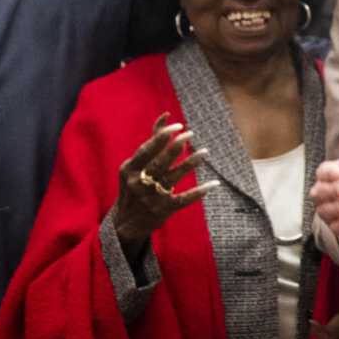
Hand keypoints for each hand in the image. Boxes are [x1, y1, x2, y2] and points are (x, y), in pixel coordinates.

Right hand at [111, 114, 212, 257]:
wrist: (125, 223)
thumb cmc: (134, 186)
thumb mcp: (134, 166)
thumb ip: (152, 143)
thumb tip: (166, 116)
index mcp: (129, 169)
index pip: (146, 150)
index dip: (161, 137)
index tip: (178, 125)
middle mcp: (139, 182)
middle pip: (160, 162)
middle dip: (176, 147)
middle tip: (190, 134)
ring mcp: (151, 197)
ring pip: (174, 177)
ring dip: (190, 163)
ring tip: (205, 152)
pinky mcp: (164, 209)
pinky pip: (184, 199)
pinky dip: (199, 192)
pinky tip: (213, 184)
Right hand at [311, 133, 338, 242]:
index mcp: (329, 175)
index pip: (321, 172)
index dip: (328, 173)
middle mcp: (323, 192)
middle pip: (318, 192)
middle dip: (332, 191)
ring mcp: (327, 209)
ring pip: (323, 211)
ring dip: (337, 208)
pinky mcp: (335, 225)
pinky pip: (334, 227)